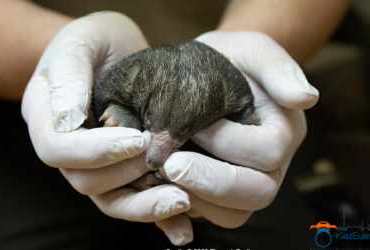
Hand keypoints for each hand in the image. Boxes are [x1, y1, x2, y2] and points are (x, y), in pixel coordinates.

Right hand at [21, 12, 190, 244]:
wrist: (119, 49)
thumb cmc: (97, 40)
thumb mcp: (80, 43)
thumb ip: (69, 77)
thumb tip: (67, 121)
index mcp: (47, 119)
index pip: (58, 150)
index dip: (94, 152)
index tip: (136, 140)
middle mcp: (70, 149)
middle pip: (86, 182)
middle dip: (126, 173)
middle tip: (164, 157)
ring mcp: (97, 164)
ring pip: (112, 200)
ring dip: (147, 205)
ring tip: (183, 200)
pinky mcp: (124, 171)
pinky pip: (136, 200)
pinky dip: (159, 218)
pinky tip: (183, 229)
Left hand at [159, 31, 318, 228]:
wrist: (205, 75)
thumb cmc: (229, 60)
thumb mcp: (252, 50)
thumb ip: (278, 68)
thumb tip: (306, 98)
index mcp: (283, 132)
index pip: (268, 152)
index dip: (228, 142)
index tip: (194, 126)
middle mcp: (272, 165)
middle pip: (257, 193)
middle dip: (211, 182)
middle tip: (169, 165)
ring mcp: (247, 183)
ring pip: (234, 214)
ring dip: (197, 199)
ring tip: (163, 176)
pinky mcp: (221, 194)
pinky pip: (210, 214)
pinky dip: (185, 206)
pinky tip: (160, 184)